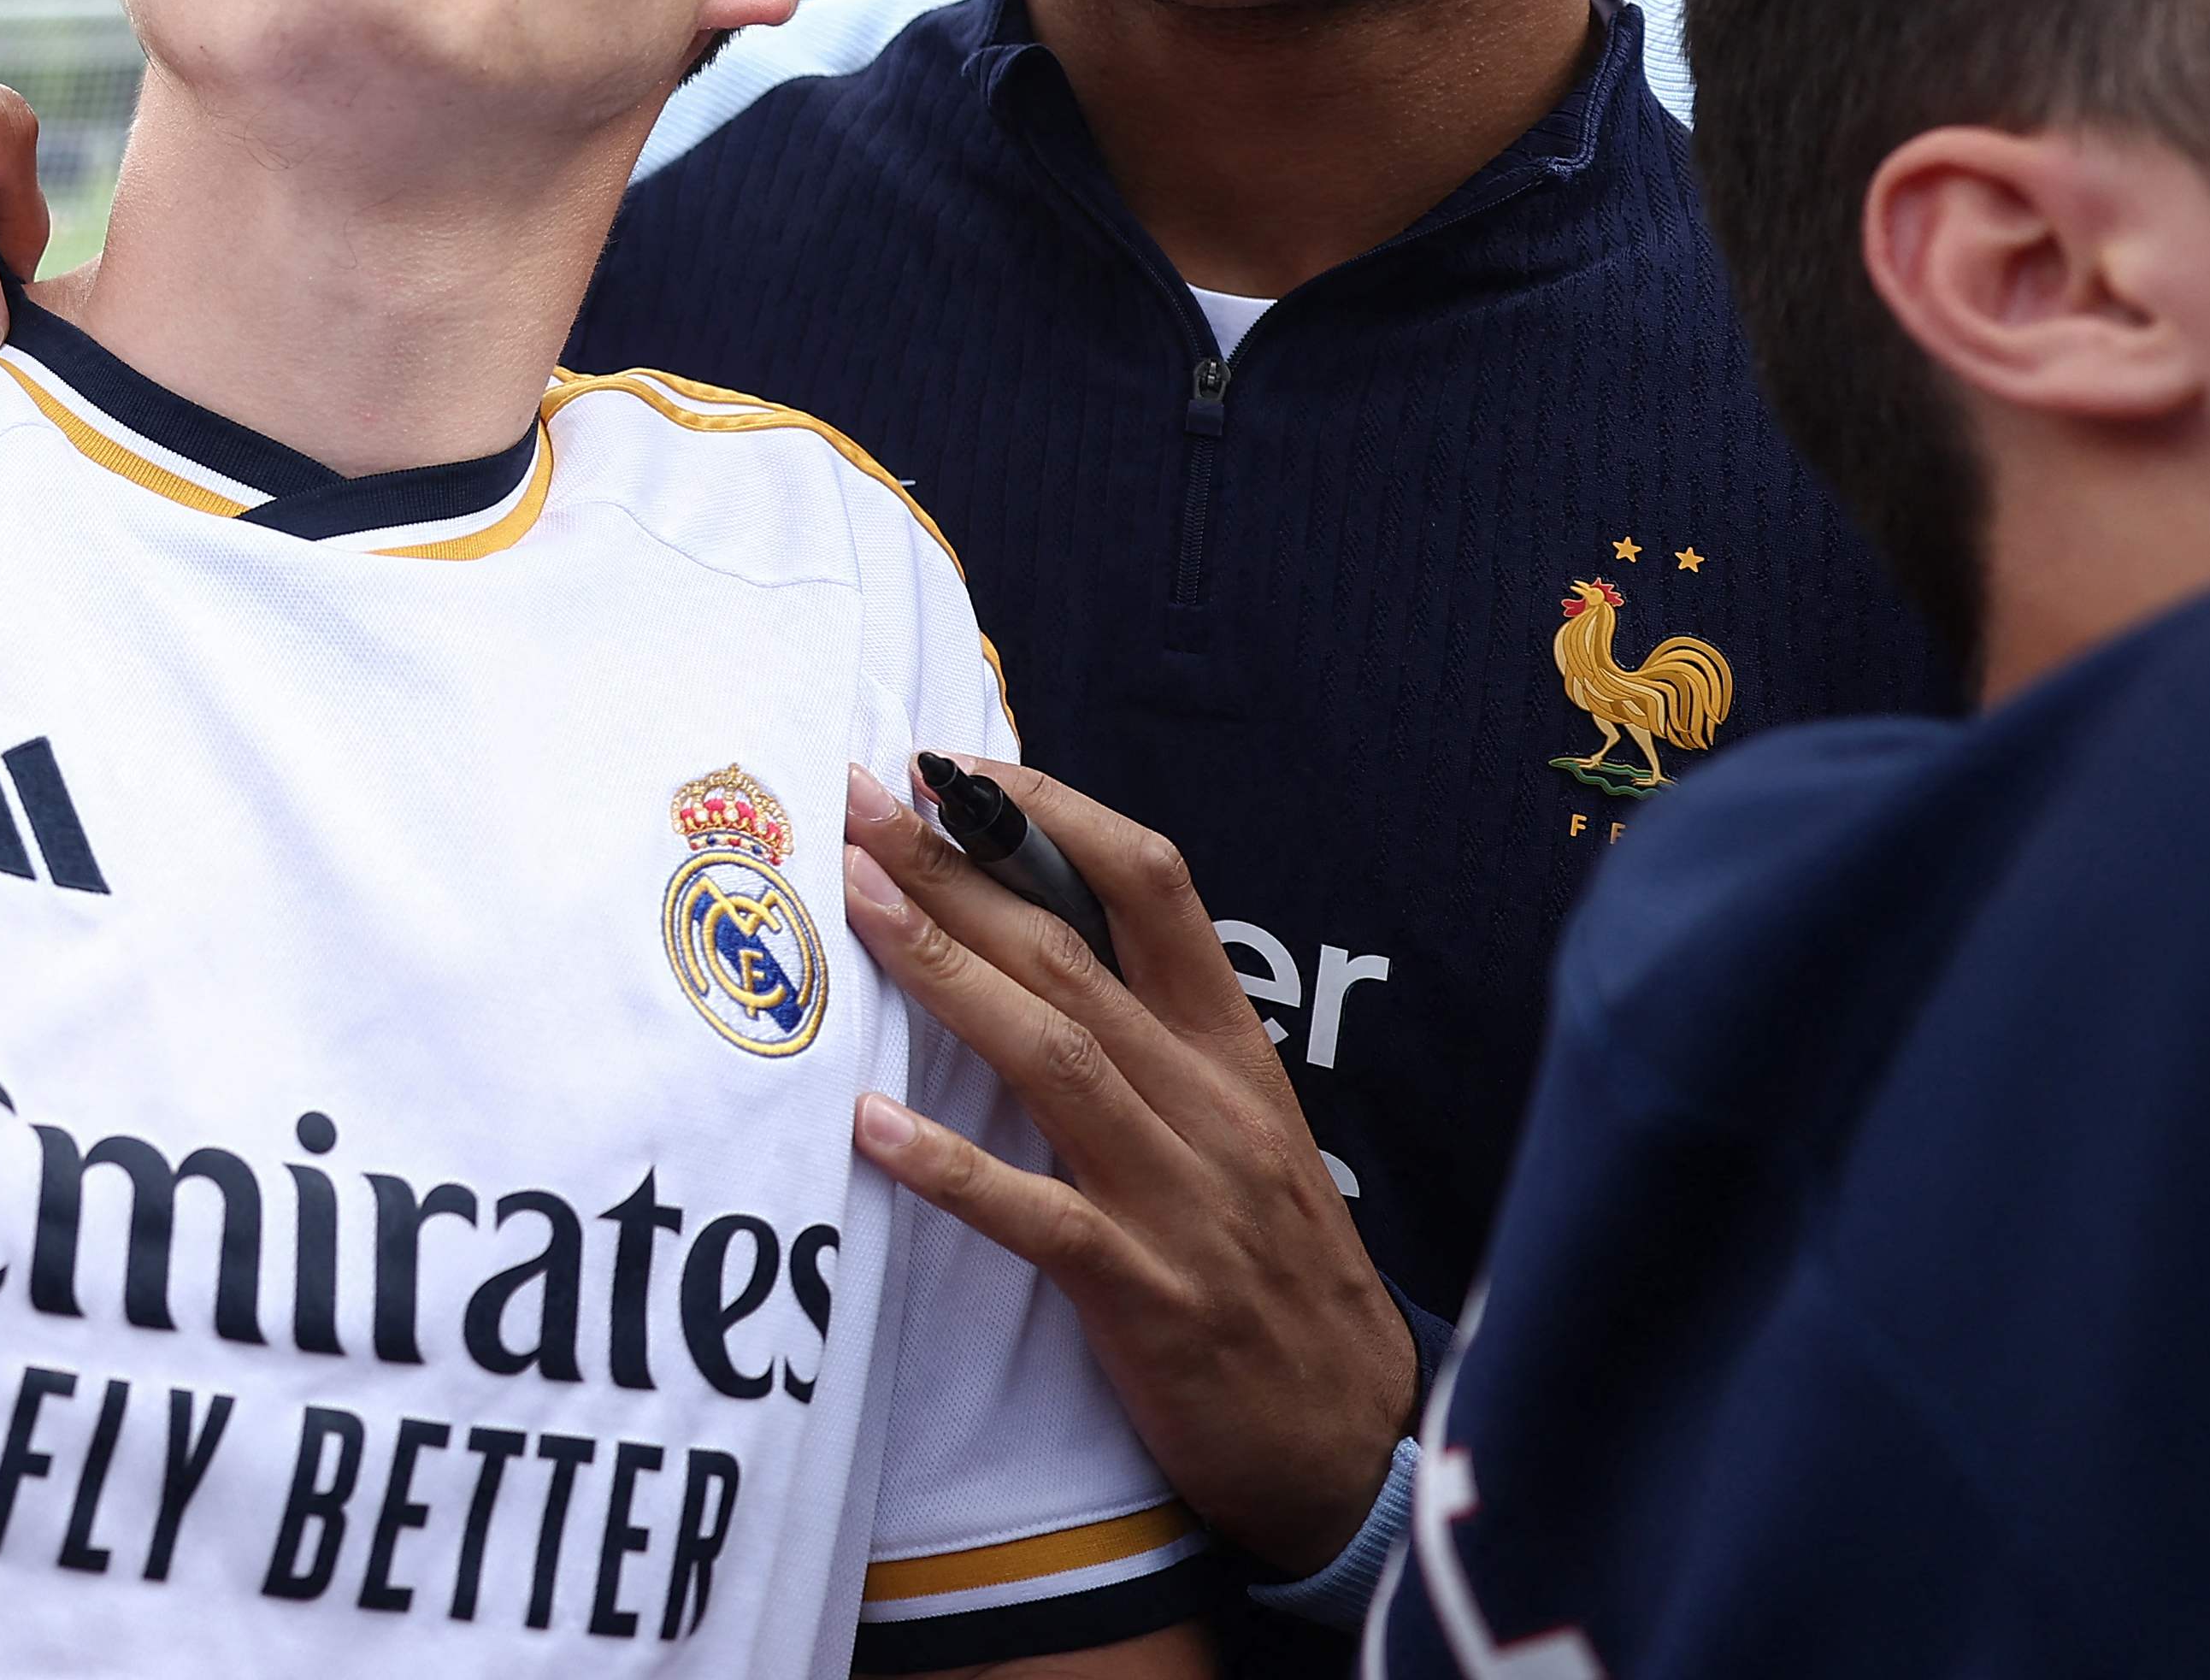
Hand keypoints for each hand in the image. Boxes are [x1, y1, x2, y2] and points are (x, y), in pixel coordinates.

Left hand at [832, 758, 1413, 1578]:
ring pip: (1055, 1058)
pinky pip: (1039, 1219)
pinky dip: (953, 1166)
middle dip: (959, 870)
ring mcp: (1180, 1200)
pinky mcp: (1148, 1297)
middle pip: (1073, 955)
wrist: (1355, 1441)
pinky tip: (871, 1125)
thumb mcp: (1238, 1129)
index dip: (1055, 816)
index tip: (955, 769)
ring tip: (854, 906)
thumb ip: (1153, 1036)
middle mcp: (1210, 1107)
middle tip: (857, 803)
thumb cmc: (1272, 1270)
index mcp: (1233, 1053)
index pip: (1155, 889)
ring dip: (945, 972)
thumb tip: (1031, 932)